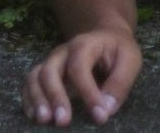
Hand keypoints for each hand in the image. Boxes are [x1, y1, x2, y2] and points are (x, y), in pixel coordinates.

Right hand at [22, 27, 141, 125]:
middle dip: (55, 97)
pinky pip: (30, 84)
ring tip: (44, 120)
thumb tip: (105, 109)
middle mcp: (63, 52)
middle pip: (50, 71)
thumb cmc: (118, 50)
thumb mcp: (130, 60)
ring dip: (37, 100)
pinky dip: (29, 100)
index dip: (87, 93)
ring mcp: (52, 62)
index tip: (99, 116)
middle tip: (63, 122)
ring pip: (35, 77)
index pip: (80, 68)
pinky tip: (35, 117)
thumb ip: (120, 83)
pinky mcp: (45, 73)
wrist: (106, 36)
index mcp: (85, 44)